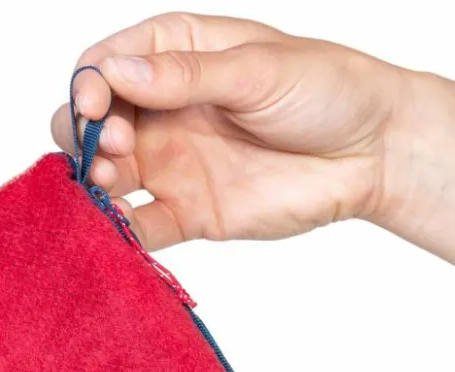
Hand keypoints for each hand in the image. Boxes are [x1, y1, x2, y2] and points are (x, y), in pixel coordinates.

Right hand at [51, 13, 409, 249]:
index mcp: (175, 57)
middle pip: (95, 122)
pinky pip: (143, 225)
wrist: (370, 152)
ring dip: (95, 181)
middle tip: (113, 146)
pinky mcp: (190, 214)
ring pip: (109, 175)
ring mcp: (173, 164)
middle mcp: (164, 111)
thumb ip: (185, 76)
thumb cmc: (324, 91)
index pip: (105, 66)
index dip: (88, 85)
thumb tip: (117, 73)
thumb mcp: (256, 68)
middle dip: (84, 133)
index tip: (97, 103)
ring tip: (109, 184)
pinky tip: (116, 229)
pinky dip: (122, 231)